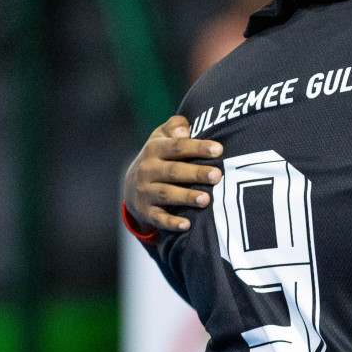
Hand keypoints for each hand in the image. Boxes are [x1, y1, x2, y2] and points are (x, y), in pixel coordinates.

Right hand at [122, 116, 222, 231]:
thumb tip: (185, 129)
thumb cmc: (160, 157)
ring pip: (167, 194)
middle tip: (218, 176)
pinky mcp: (146, 211)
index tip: (219, 149)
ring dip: (186, 197)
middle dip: (196, 173)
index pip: (178, 146)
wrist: (132, 186)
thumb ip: (175, 126)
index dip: (198, 147)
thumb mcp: (162, 137)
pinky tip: (187, 225)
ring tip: (206, 199)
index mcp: (155, 149)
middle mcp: (148, 170)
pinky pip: (159, 218)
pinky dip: (172, 222)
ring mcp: (146, 191)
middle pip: (174, 171)